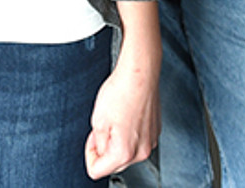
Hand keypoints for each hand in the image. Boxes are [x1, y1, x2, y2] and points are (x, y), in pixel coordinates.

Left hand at [84, 26, 159, 179]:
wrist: (140, 74)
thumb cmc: (120, 92)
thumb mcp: (97, 120)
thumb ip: (98, 143)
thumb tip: (101, 151)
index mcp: (124, 152)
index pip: (97, 170)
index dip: (89, 154)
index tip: (90, 140)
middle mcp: (141, 152)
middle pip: (114, 164)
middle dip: (103, 149)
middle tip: (100, 127)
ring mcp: (150, 142)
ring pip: (126, 152)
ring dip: (116, 140)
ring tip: (114, 118)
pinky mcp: (155, 132)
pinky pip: (137, 141)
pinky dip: (129, 133)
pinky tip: (125, 115)